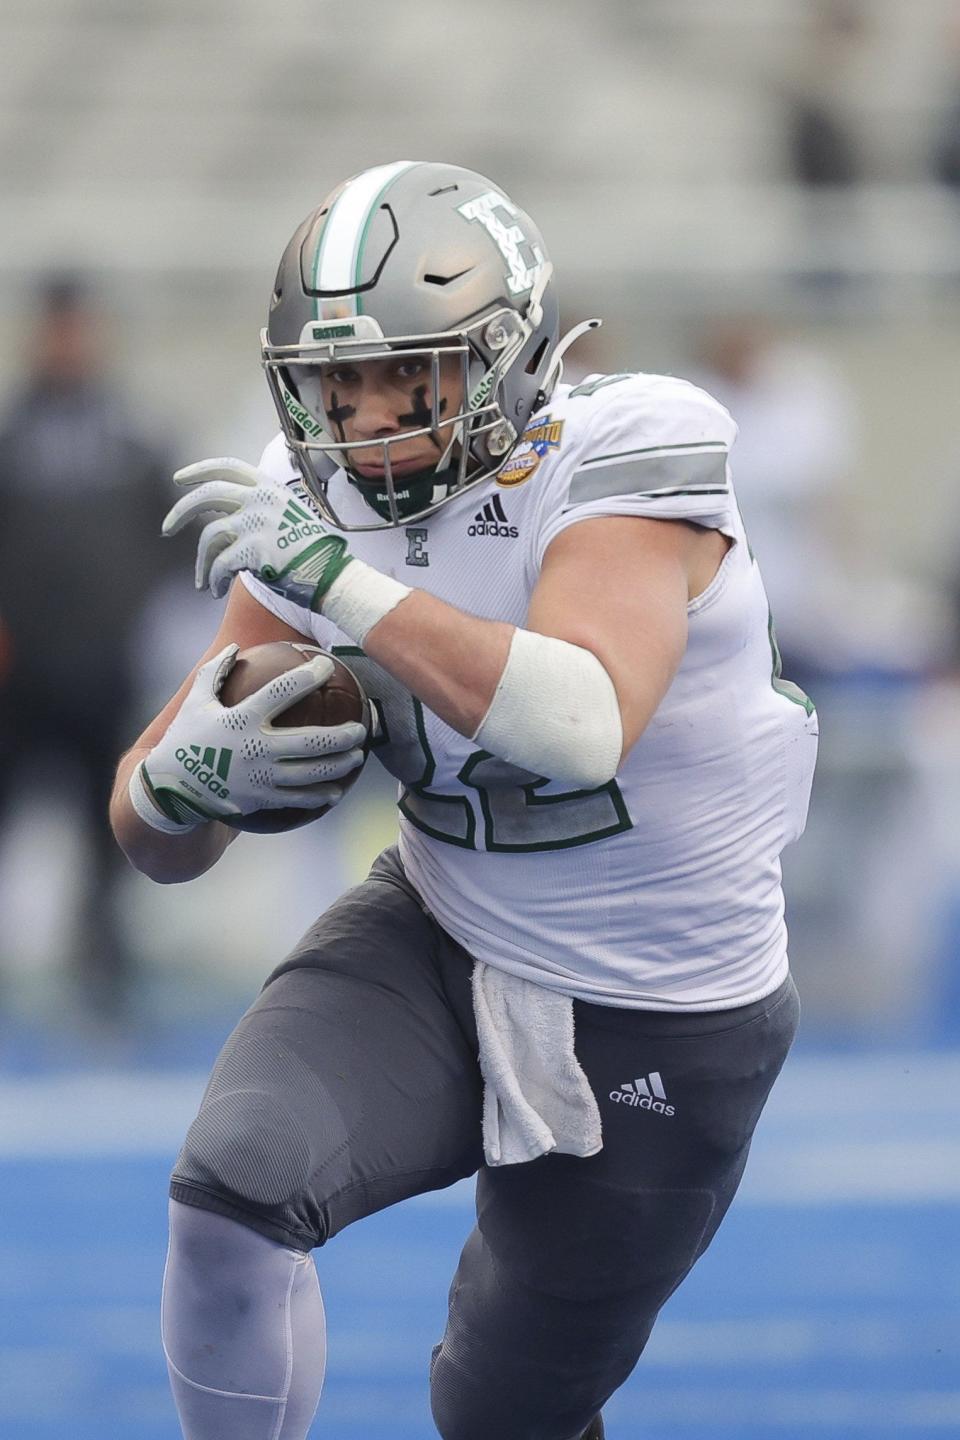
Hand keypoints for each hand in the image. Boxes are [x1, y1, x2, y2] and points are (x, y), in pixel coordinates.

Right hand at [140, 643, 367, 826]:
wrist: (171, 788)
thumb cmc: (186, 738)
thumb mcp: (195, 701)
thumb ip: (215, 672)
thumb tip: (236, 646)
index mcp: (241, 719)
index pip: (282, 692)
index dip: (307, 677)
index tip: (327, 665)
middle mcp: (256, 748)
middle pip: (310, 742)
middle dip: (341, 736)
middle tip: (360, 728)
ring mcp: (260, 777)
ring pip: (311, 773)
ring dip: (338, 765)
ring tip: (357, 756)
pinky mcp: (260, 798)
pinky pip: (297, 798)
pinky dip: (319, 795)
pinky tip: (336, 791)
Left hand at [163, 458, 353, 606]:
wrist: (332, 576)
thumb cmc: (313, 552)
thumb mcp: (290, 516)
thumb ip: (259, 511)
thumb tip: (222, 524)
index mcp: (269, 488)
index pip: (227, 467)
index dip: (199, 470)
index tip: (180, 479)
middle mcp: (261, 500)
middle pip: (207, 495)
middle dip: (180, 511)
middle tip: (166, 528)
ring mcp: (256, 524)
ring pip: (209, 536)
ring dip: (201, 562)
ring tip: (202, 580)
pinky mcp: (252, 551)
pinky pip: (219, 565)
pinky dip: (213, 580)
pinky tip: (215, 590)